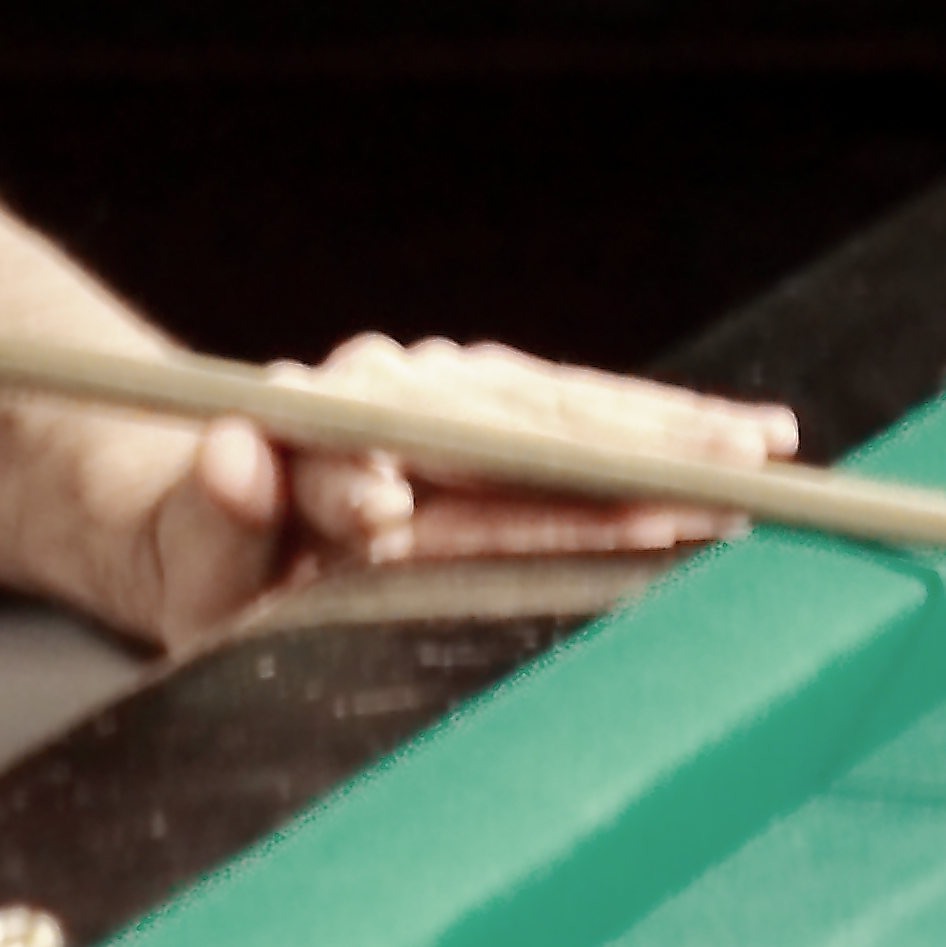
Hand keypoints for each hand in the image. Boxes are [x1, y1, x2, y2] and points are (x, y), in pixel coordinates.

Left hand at [136, 334, 803, 652]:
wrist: (188, 501)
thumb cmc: (197, 556)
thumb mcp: (184, 559)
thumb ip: (211, 514)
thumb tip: (238, 453)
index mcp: (316, 423)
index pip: (409, 440)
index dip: (483, 465)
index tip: (500, 503)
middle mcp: (386, 387)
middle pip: (519, 412)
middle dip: (626, 442)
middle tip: (729, 466)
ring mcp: (436, 387)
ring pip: (561, 401)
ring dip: (662, 424)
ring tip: (762, 449)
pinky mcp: (473, 400)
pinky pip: (568, 407)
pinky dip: (645, 423)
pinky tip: (723, 440)